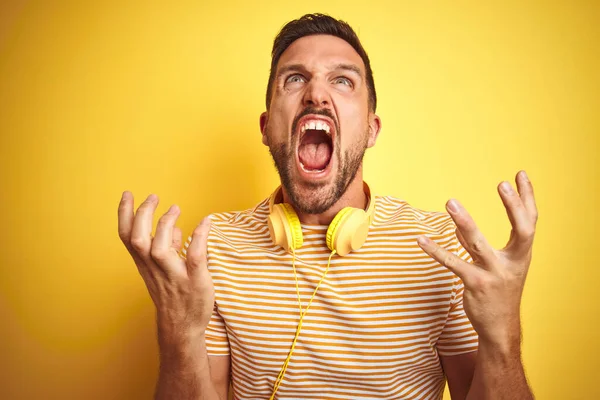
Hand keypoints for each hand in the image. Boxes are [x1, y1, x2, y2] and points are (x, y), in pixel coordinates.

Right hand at [117, 191, 213, 337]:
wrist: (182, 330)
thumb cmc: (174, 296)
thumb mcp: (163, 271)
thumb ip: (168, 247)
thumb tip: (173, 227)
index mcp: (145, 265)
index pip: (127, 237)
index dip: (124, 215)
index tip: (127, 194)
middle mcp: (155, 270)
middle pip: (138, 240)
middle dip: (142, 215)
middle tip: (154, 197)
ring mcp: (175, 277)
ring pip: (159, 250)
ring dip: (165, 225)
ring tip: (175, 208)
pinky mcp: (195, 282)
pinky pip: (195, 258)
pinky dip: (199, 237)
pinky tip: (206, 221)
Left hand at [417, 171, 537, 348]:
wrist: (500, 328)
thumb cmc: (499, 292)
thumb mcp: (501, 266)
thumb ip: (481, 245)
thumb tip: (460, 225)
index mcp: (522, 255)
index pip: (530, 221)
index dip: (527, 198)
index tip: (521, 174)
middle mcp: (512, 263)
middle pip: (521, 231)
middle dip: (513, 207)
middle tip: (501, 184)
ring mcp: (494, 275)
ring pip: (479, 244)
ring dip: (465, 221)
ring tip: (450, 201)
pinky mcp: (474, 285)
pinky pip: (452, 263)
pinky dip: (435, 250)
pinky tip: (421, 239)